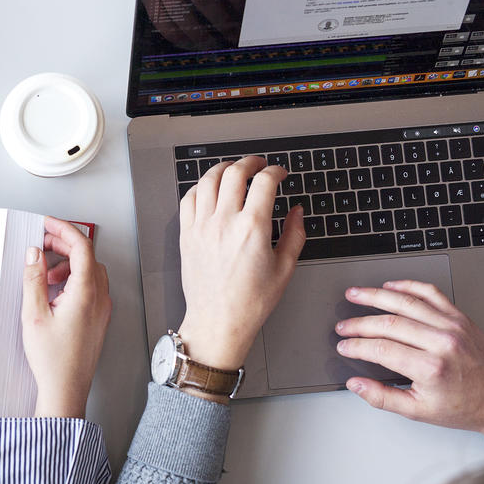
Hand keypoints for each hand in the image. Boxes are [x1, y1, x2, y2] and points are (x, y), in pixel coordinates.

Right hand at [22, 217, 111, 417]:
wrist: (66, 389)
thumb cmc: (52, 359)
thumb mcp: (34, 314)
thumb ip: (34, 278)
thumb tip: (34, 253)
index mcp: (86, 292)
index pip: (81, 246)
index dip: (63, 229)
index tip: (46, 223)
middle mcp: (99, 297)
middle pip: (87, 256)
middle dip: (63, 244)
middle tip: (40, 243)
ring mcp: (101, 308)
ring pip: (89, 271)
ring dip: (68, 263)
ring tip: (44, 272)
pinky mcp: (98, 318)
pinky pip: (90, 287)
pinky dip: (73, 279)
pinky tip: (54, 290)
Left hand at [177, 156, 304, 371]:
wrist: (218, 321)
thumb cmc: (250, 302)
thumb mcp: (285, 268)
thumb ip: (294, 234)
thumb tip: (297, 211)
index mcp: (252, 228)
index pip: (264, 182)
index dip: (275, 171)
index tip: (280, 173)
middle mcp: (224, 223)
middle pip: (234, 173)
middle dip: (250, 162)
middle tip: (258, 164)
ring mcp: (202, 227)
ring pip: (207, 180)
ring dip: (223, 168)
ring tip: (233, 170)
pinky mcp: (186, 235)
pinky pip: (188, 199)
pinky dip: (199, 187)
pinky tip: (208, 189)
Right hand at [334, 280, 483, 436]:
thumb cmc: (464, 407)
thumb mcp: (418, 411)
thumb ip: (382, 397)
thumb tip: (356, 384)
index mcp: (430, 368)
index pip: (381, 349)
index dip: (356, 346)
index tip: (344, 347)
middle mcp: (442, 342)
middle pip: (389, 323)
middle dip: (359, 324)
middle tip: (343, 326)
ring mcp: (452, 326)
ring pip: (406, 302)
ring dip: (376, 296)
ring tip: (355, 294)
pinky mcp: (460, 317)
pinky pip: (431, 293)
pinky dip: (408, 285)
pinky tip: (390, 285)